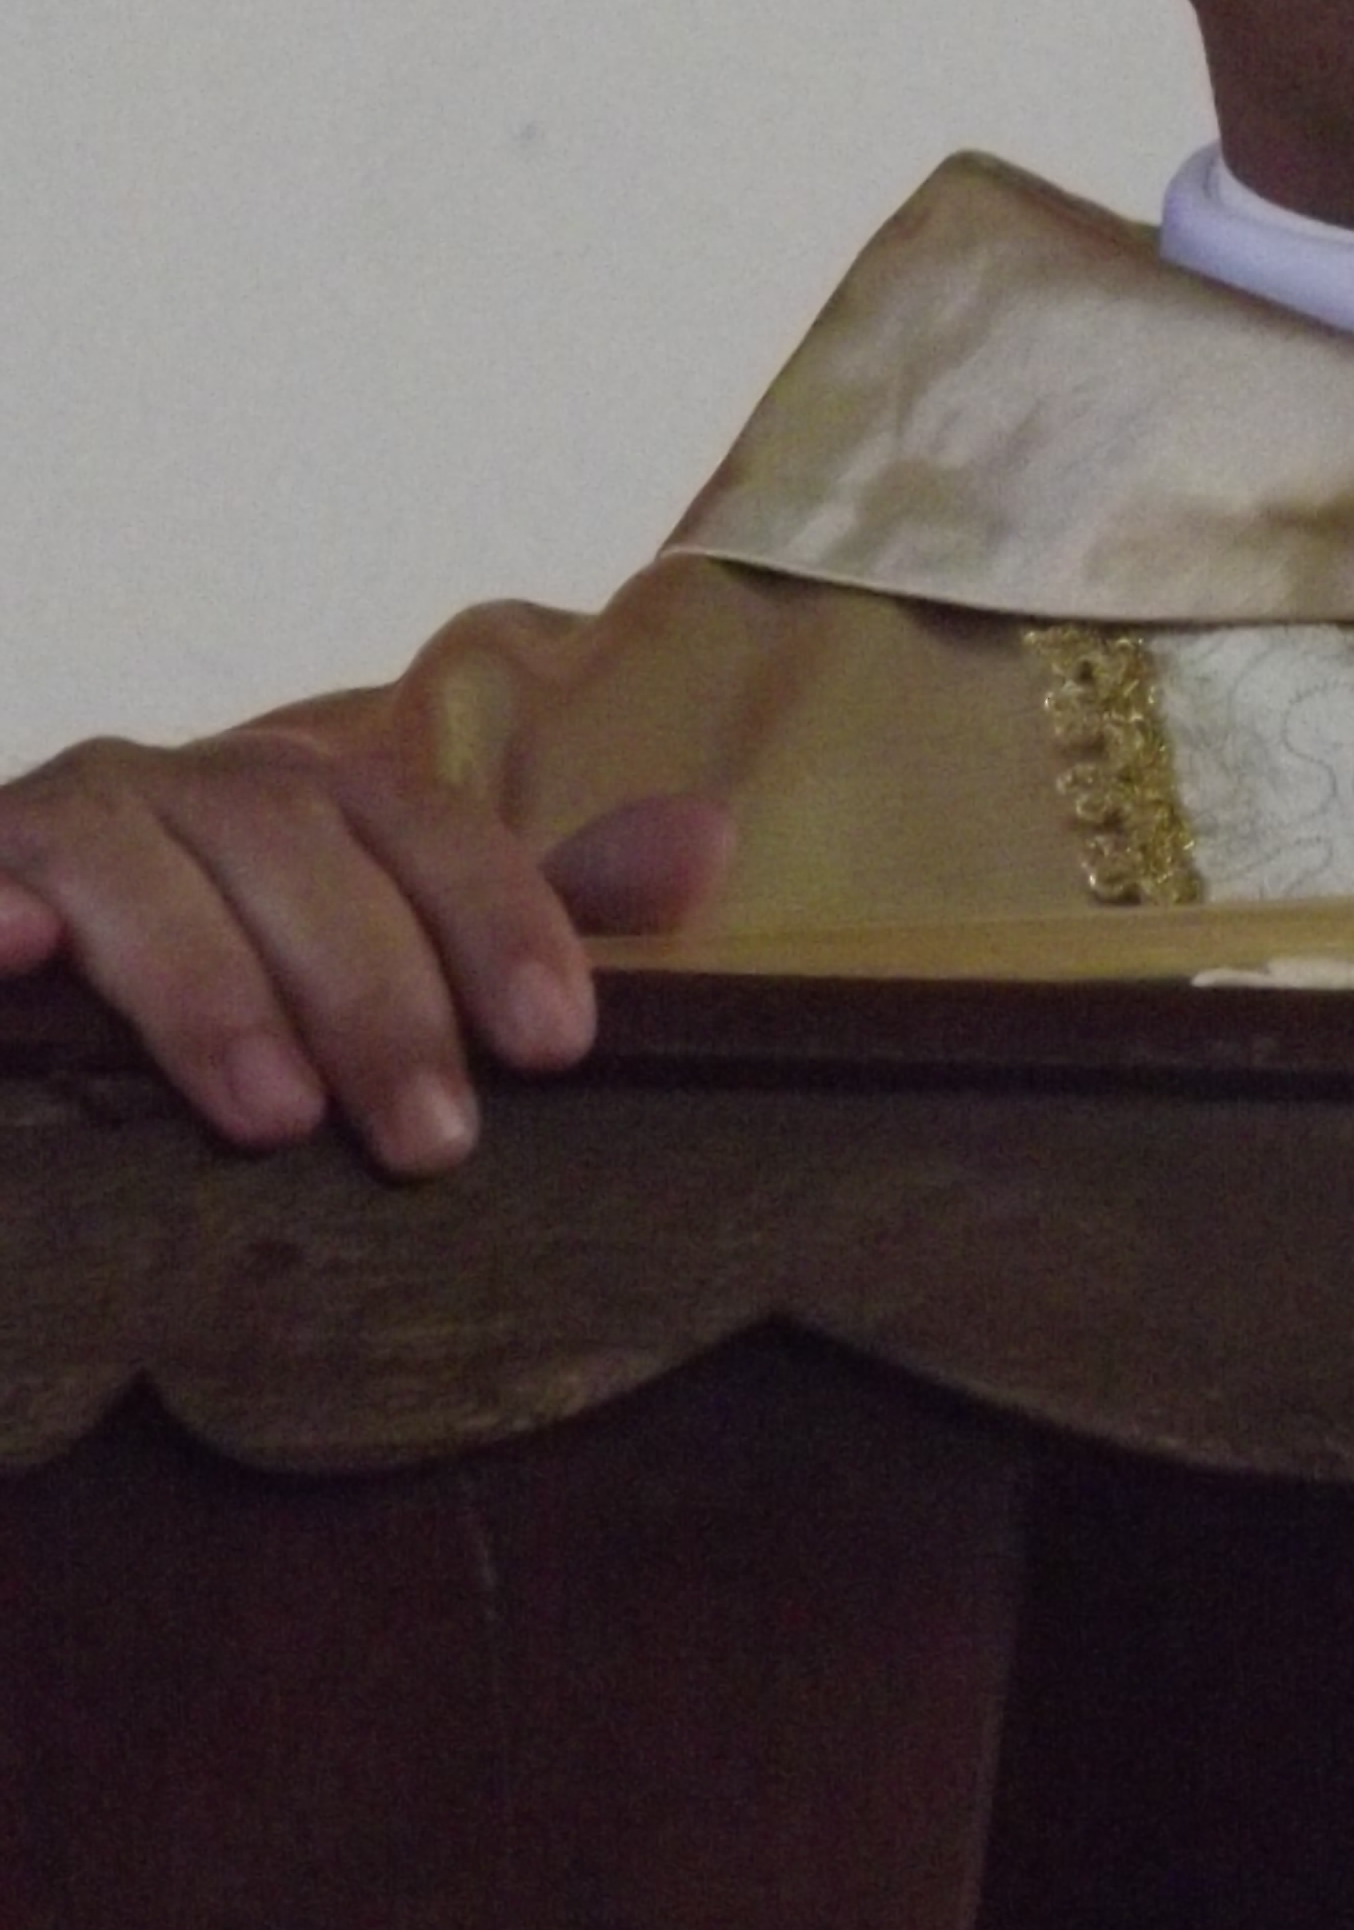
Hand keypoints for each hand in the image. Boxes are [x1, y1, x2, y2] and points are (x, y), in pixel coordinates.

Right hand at [0, 730, 730, 1176]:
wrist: (18, 948)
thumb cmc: (225, 974)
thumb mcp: (385, 938)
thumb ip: (523, 909)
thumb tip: (707, 841)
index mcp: (307, 799)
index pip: (426, 828)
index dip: (499, 920)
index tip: (558, 1042)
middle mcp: (183, 789)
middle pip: (294, 845)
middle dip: (372, 990)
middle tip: (430, 1139)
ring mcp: (57, 828)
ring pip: (137, 866)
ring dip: (206, 986)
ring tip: (272, 1116)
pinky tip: (12, 953)